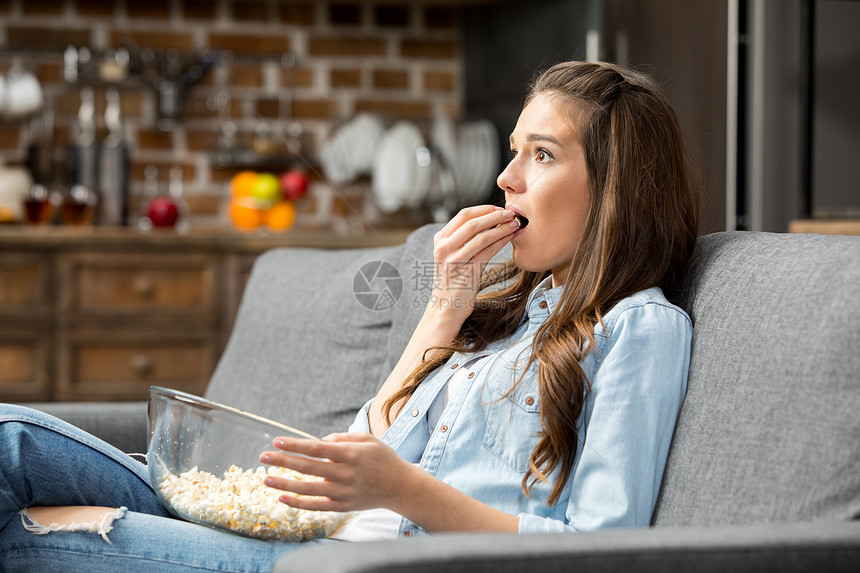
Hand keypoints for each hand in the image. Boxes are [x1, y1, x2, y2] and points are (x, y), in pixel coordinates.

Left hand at [259, 432, 412, 512]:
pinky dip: (298, 503)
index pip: (316, 449)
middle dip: (283, 461)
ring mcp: (343, 492)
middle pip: (308, 467)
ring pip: (308, 489)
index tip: (277, 441)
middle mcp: (345, 474)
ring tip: (266, 478)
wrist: (400, 486)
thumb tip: (317, 443)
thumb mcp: (367, 439)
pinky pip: (316, 506)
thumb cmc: (382, 458)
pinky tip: (282, 497)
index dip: (295, 445)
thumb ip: (341, 438)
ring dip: (285, 483)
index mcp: (351, 454)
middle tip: (263, 456)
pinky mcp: (343, 506)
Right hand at [429, 205, 518, 320]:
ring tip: (515, 223)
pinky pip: (488, 251)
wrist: (445, 307)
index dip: (484, 209)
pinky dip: (501, 241)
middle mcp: (444, 247)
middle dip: (495, 215)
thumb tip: (488, 219)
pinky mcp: (467, 272)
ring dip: (502, 227)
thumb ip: (462, 238)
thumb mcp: (451, 255)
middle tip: (511, 212)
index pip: (463, 215)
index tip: (499, 208)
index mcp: (440, 239)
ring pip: (482, 236)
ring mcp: (454, 260)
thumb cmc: (453, 280)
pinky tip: (510, 237)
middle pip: (473, 222)